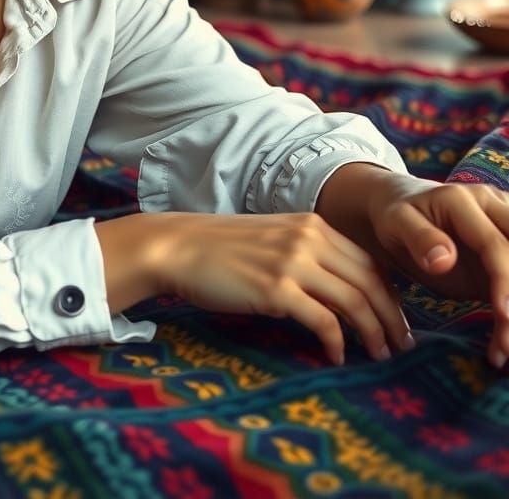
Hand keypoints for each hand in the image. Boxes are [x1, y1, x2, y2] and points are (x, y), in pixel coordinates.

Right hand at [155, 211, 415, 366]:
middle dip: (392, 317)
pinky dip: (337, 342)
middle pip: (371, 281)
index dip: (389, 293)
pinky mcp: (276, 290)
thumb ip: (306, 254)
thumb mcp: (272, 238)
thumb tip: (339, 290)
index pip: (368, 260)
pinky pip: (324, 321)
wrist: (178, 247)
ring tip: (379, 354)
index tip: (395, 318)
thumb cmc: (220, 247)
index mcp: (311, 224)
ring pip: (355, 302)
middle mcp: (308, 238)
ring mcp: (293, 263)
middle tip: (401, 344)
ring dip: (373, 333)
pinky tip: (336, 356)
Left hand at [366, 176, 508, 368]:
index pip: (494, 244)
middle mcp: (492, 206)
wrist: (402, 203)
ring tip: (504, 346)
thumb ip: (418, 237)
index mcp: (463, 200)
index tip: (504, 315)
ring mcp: (504, 224)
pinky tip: (503, 340)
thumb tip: (444, 260)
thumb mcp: (395, 222)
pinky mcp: (508, 246)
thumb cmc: (396, 215)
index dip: (505, 280)